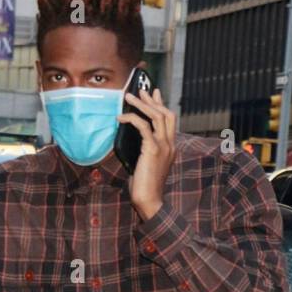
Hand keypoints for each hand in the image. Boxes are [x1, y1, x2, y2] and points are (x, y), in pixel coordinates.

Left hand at [118, 87, 176, 221]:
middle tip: (140, 91)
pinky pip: (143, 127)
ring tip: (128, 97)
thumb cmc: (145, 187)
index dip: (161, 105)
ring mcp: (163, 146)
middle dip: (153, 100)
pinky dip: (131, 119)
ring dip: (142, 104)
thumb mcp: (147, 165)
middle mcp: (170, 144)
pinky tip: (120, 118)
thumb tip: (134, 140)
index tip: (154, 94)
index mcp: (171, 148)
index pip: (169, 120)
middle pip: (166, 114)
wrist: (150, 201)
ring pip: (157, 116)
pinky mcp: (153, 150)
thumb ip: (145, 151)